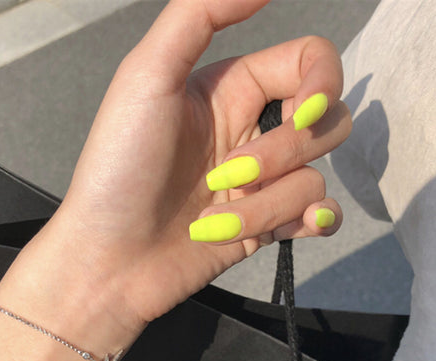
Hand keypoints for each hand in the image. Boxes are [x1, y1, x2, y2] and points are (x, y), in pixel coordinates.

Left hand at [37, 0, 350, 330]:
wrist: (110, 260)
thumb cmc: (118, 170)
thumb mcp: (146, 78)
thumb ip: (197, 15)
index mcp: (232, 90)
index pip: (309, 62)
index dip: (321, 81)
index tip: (300, 110)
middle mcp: (253, 132)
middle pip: (325, 121)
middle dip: (282, 154)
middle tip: (225, 177)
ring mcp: (262, 183)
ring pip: (314, 178)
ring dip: (266, 206)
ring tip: (212, 223)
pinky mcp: (268, 226)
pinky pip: (320, 214)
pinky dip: (310, 222)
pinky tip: (295, 229)